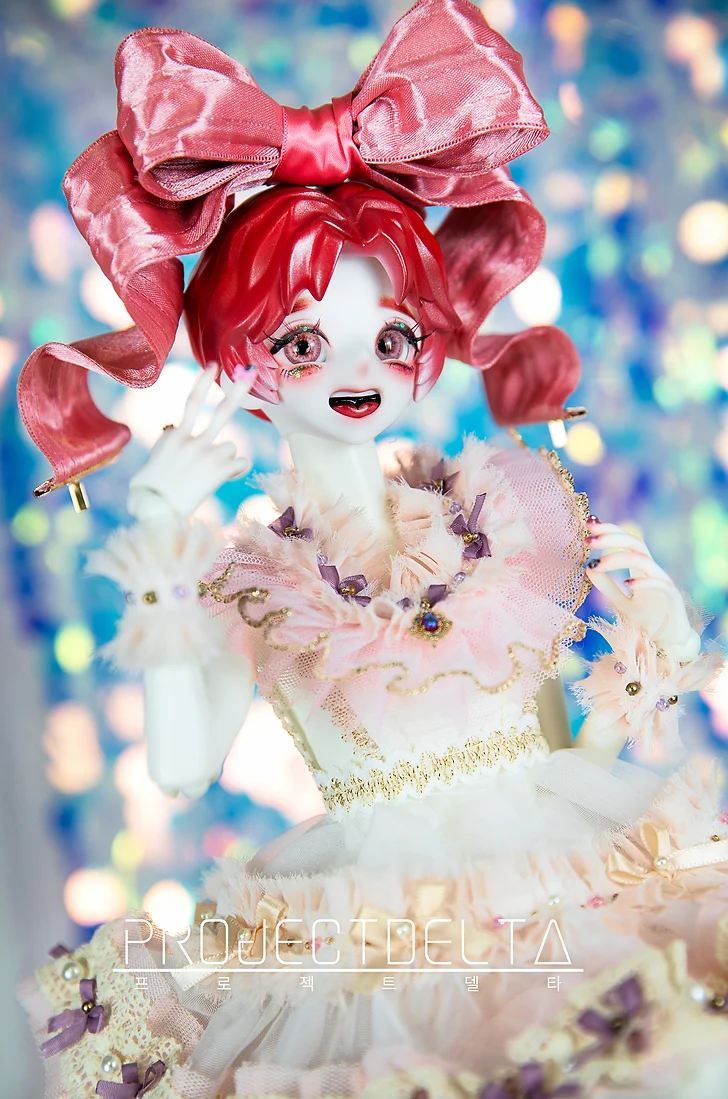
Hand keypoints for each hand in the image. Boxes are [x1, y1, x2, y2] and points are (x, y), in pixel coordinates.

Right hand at [127, 365, 253, 520]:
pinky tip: (221, 479)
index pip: (193, 404)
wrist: (154, 506)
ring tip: (206, 474)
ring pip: (230, 447)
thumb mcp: (156, 455)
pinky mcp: (219, 470)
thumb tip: (175, 427)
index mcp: (176, 434)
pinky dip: (235, 471)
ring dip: (224, 459)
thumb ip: (171, 439)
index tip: (212, 367)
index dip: (204, 386)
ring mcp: (207, 454)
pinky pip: (240, 463)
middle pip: (220, 411)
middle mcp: (193, 440)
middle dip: (236, 392)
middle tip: (247, 373)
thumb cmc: (150, 486)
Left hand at [585, 519, 700, 662]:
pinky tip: (627, 584)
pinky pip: (659, 584)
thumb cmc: (646, 621)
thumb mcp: (620, 602)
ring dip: (619, 558)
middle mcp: (653, 571)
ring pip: (644, 560)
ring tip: (598, 564)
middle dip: (611, 537)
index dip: (610, 530)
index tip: (588, 525)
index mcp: (641, 569)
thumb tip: (589, 566)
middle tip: (588, 539)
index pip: (627, 541)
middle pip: (635, 543)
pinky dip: (643, 582)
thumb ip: (607, 585)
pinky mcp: (672, 598)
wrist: (668, 644)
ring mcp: (664, 583)